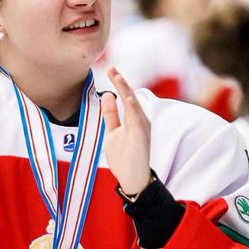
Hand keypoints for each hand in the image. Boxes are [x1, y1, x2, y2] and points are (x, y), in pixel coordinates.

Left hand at [100, 67, 151, 195]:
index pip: (125, 96)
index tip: (109, 68)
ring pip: (134, 106)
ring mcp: (142, 129)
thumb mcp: (113, 131)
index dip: (118, 83)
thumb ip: (111, 114)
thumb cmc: (125, 157)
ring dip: (126, 90)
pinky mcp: (142, 138)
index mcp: (133, 119)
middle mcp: (139, 121)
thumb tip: (107, 95)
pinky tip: (127, 97)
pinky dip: (133, 108)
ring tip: (117, 77)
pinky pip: (137, 120)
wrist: (134, 180)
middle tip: (111, 68)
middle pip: (130, 97)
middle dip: (121, 82)